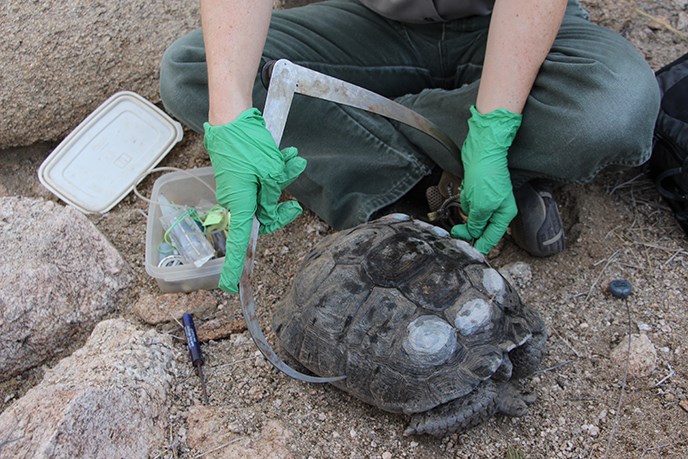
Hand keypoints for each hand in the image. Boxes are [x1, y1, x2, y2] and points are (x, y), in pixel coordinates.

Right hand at [204, 108, 306, 291]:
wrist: (232, 119)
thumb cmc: (247, 144)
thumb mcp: (269, 171)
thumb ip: (273, 193)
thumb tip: (270, 203)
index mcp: (240, 205)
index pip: (239, 243)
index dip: (235, 266)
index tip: (231, 286)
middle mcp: (237, 202)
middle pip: (263, 219)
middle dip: (281, 211)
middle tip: (295, 207)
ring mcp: (238, 190)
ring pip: (266, 198)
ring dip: (283, 182)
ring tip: (293, 162)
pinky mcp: (241, 178)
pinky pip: (262, 184)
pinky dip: (276, 173)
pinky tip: (288, 157)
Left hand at [451, 106, 521, 253]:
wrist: (482, 151)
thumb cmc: (486, 176)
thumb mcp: (482, 206)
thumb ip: (477, 223)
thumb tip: (472, 234)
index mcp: (504, 214)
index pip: (492, 237)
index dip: (481, 246)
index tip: (470, 254)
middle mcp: (498, 208)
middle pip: (482, 228)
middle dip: (470, 231)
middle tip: (455, 233)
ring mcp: (487, 199)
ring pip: (473, 216)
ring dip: (467, 213)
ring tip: (466, 201)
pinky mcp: (477, 190)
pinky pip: (468, 203)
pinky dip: (465, 200)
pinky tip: (465, 192)